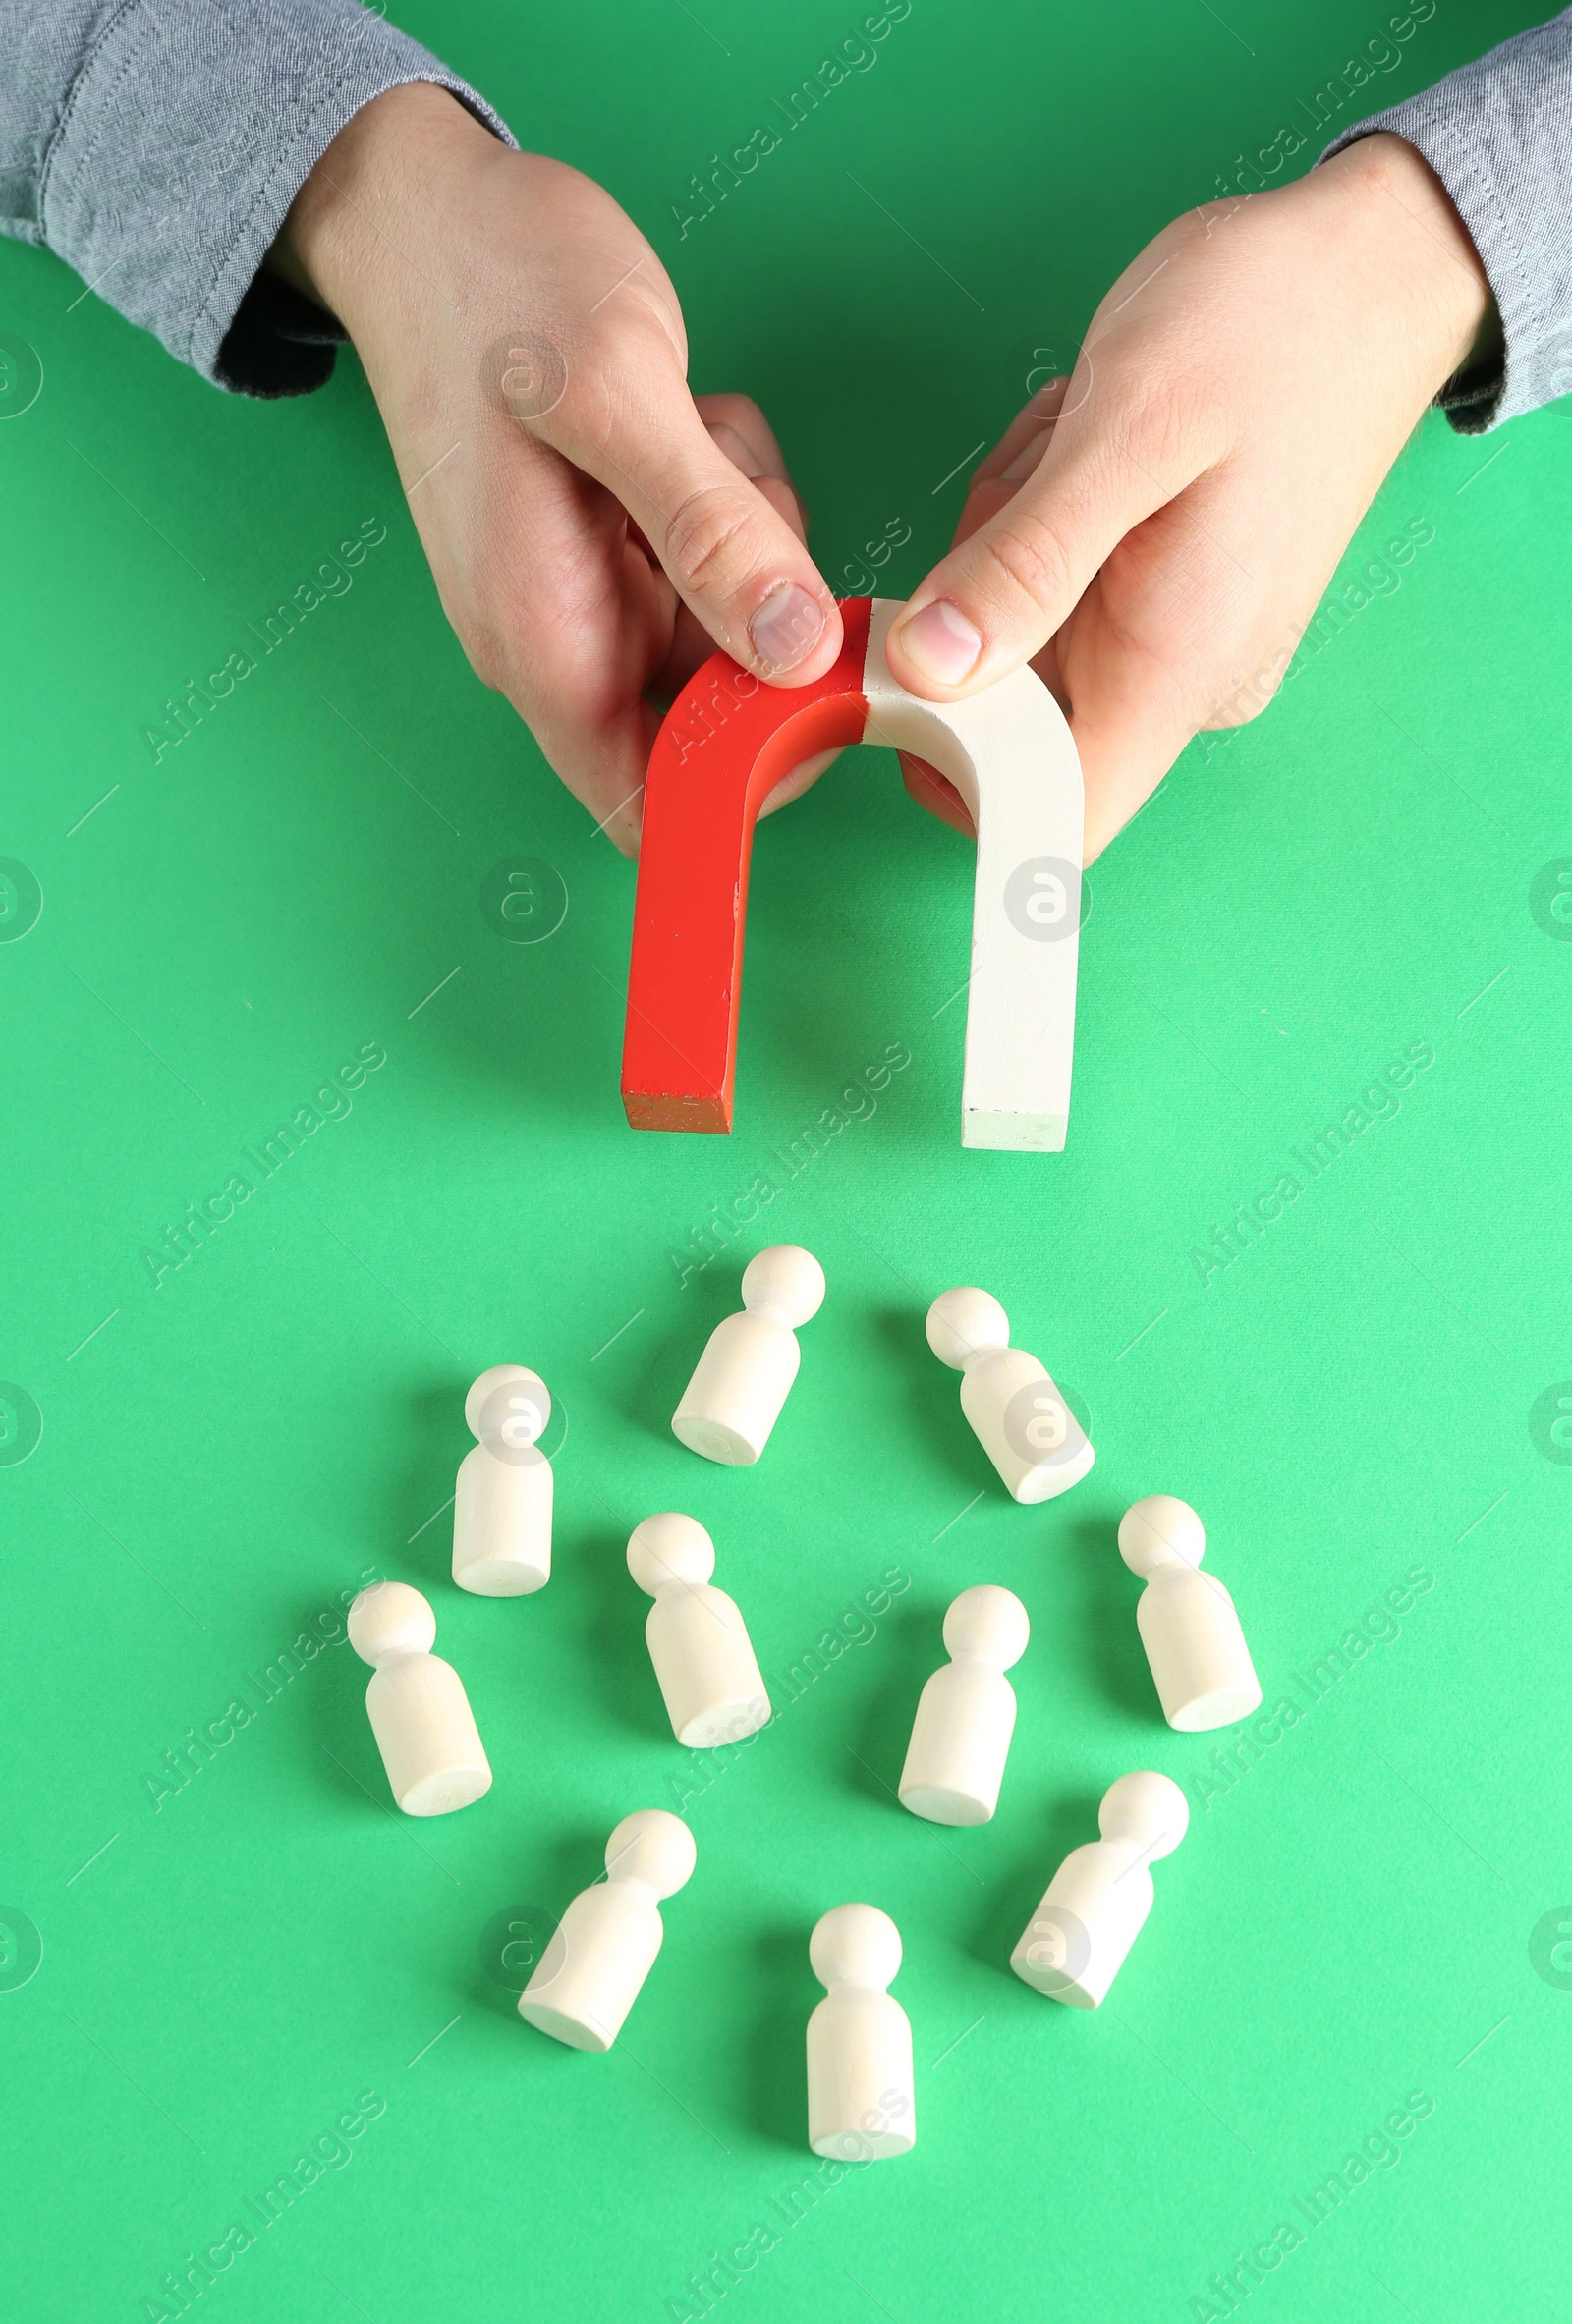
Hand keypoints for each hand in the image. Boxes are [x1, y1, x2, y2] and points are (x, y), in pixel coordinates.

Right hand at [274, 83, 840, 853]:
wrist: (420, 209)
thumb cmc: (493, 287)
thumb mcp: (616, 397)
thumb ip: (710, 532)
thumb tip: (795, 651)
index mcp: (545, 642)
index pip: (652, 807)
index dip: (743, 785)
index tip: (813, 692)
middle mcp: (562, 639)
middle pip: (713, 716)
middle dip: (766, 632)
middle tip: (756, 515)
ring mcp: (588, 593)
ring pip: (726, 633)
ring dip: (754, 547)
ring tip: (703, 443)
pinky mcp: (615, 545)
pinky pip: (714, 565)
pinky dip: (733, 503)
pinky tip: (692, 427)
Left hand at [884, 134, 1494, 860]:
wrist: (1377, 265)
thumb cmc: (1275, 327)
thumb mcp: (1129, 429)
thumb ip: (1025, 564)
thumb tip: (932, 672)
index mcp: (1178, 667)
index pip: (1052, 819)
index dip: (961, 781)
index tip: (916, 676)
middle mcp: (1181, 679)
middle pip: (1010, 717)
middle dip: (981, 604)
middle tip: (1040, 481)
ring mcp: (1175, 641)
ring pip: (1019, 643)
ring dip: (1010, 541)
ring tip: (1081, 445)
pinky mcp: (1163, 599)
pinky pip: (1052, 593)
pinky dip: (1040, 521)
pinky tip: (1090, 448)